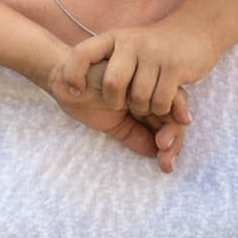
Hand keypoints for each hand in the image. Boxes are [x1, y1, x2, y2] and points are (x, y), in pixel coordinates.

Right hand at [48, 60, 186, 173]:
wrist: (64, 81)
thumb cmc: (84, 100)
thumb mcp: (112, 125)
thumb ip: (134, 136)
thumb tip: (156, 153)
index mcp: (144, 103)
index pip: (166, 125)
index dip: (170, 145)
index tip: (165, 165)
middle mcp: (150, 92)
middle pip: (174, 117)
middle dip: (174, 142)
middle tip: (166, 161)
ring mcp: (148, 81)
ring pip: (173, 106)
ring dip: (173, 130)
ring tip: (163, 145)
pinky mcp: (145, 71)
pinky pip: (166, 91)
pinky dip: (173, 108)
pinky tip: (165, 125)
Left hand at [52, 24, 210, 121]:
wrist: (195, 30)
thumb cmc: (151, 48)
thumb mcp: (122, 46)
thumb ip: (100, 61)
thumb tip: (67, 90)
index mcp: (112, 38)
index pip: (81, 54)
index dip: (72, 74)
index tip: (73, 92)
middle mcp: (131, 43)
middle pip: (112, 84)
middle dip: (114, 102)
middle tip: (120, 105)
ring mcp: (155, 53)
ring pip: (138, 96)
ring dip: (141, 108)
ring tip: (143, 104)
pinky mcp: (175, 66)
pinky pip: (160, 100)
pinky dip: (159, 108)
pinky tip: (161, 104)